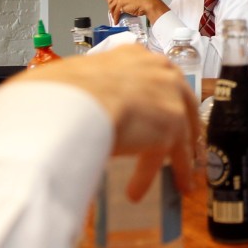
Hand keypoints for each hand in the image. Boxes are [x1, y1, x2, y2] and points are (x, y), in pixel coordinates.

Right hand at [10, 45, 199, 200]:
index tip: (165, 112)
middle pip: (183, 105)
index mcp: (137, 57)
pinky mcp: (168, 130)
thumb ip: (97, 87)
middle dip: (186, 130)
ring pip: (179, 137)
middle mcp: (160, 74)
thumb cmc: (61, 88)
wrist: (70, 100)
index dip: (164, 99)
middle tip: (185, 147)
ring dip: (178, 162)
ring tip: (177, 180)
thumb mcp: (83, 76)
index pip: (160, 78)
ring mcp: (168, 101)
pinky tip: (135, 191)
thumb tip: (83, 103)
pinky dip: (145, 177)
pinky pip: (159, 160)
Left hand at [104, 0, 169, 24]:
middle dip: (111, 7)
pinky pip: (115, 12)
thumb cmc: (144, 1)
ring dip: (112, 13)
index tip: (111, 2)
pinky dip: (115, 18)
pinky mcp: (121, 4)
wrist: (148, 4)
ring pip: (112, 6)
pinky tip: (116, 20)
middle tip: (112, 11)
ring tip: (115, 17)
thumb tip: (122, 3)